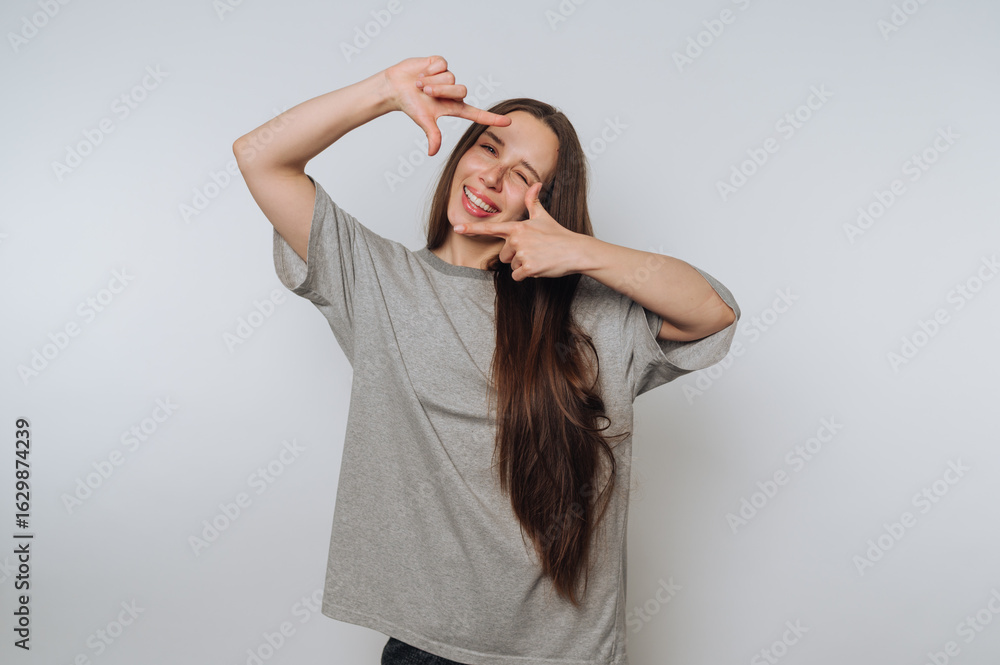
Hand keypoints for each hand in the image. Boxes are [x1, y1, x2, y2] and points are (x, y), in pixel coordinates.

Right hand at [381, 55, 510, 155]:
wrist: (395, 87)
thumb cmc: (410, 105)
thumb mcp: (423, 121)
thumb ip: (432, 135)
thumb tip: (432, 152)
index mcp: (453, 107)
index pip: (477, 114)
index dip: (492, 118)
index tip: (508, 122)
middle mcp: (453, 93)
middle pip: (461, 90)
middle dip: (441, 91)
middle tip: (425, 92)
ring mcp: (448, 77)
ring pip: (450, 78)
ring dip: (432, 81)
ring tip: (420, 84)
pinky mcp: (440, 64)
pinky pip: (441, 65)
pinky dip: (428, 70)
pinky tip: (421, 73)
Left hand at [454, 183, 589, 280]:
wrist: (575, 250)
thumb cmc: (559, 235)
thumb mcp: (544, 216)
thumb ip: (533, 201)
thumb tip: (536, 183)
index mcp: (518, 227)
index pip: (490, 228)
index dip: (472, 228)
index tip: (456, 228)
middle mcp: (517, 240)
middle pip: (503, 255)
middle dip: (515, 256)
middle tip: (533, 251)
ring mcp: (523, 254)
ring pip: (511, 266)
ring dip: (522, 265)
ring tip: (538, 257)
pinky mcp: (529, 268)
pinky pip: (518, 276)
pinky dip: (527, 275)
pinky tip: (539, 266)